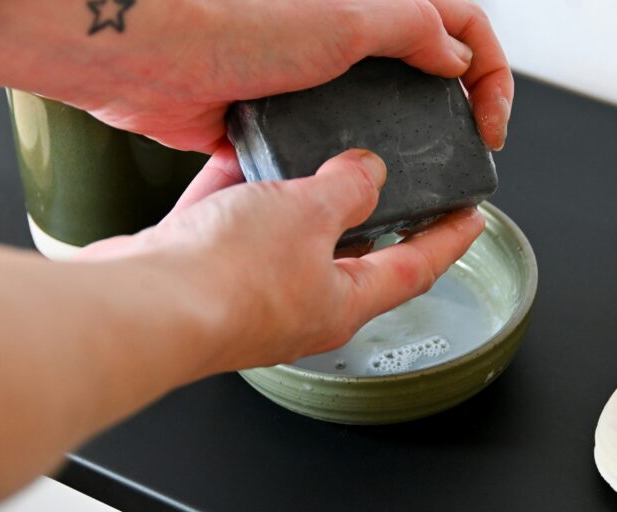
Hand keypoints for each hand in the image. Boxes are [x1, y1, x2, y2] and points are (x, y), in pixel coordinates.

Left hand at [0, 0, 512, 152]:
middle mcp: (352, 41)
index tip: (490, 121)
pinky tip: (363, 183)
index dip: (489, 73)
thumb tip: (457, 57)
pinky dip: (356, 163)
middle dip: (460, 108)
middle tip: (470, 147)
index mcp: (373, 8)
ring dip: (410, 140)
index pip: (460, 28)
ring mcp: (323, 81)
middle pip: (430, 73)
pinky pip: (338, 142)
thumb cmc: (233, 28)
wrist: (153, 63)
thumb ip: (412, 31)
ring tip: (423, 173)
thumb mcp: (344, 20)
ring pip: (386, 112)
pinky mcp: (293, 117)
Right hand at [77, 145, 484, 371]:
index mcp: (343, 301)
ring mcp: (253, 291)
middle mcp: (302, 303)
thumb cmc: (228, 281)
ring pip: (289, 236)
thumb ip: (346, 189)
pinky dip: (242, 194)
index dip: (451, 240)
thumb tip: (366, 172)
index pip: (418, 268)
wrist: (143, 304)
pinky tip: (238, 162)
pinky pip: (235, 225)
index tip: (473, 220)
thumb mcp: (309, 215)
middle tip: (391, 184)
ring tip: (313, 162)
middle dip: (372, 217)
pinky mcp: (209, 274)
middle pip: (352, 253)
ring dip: (301, 199)